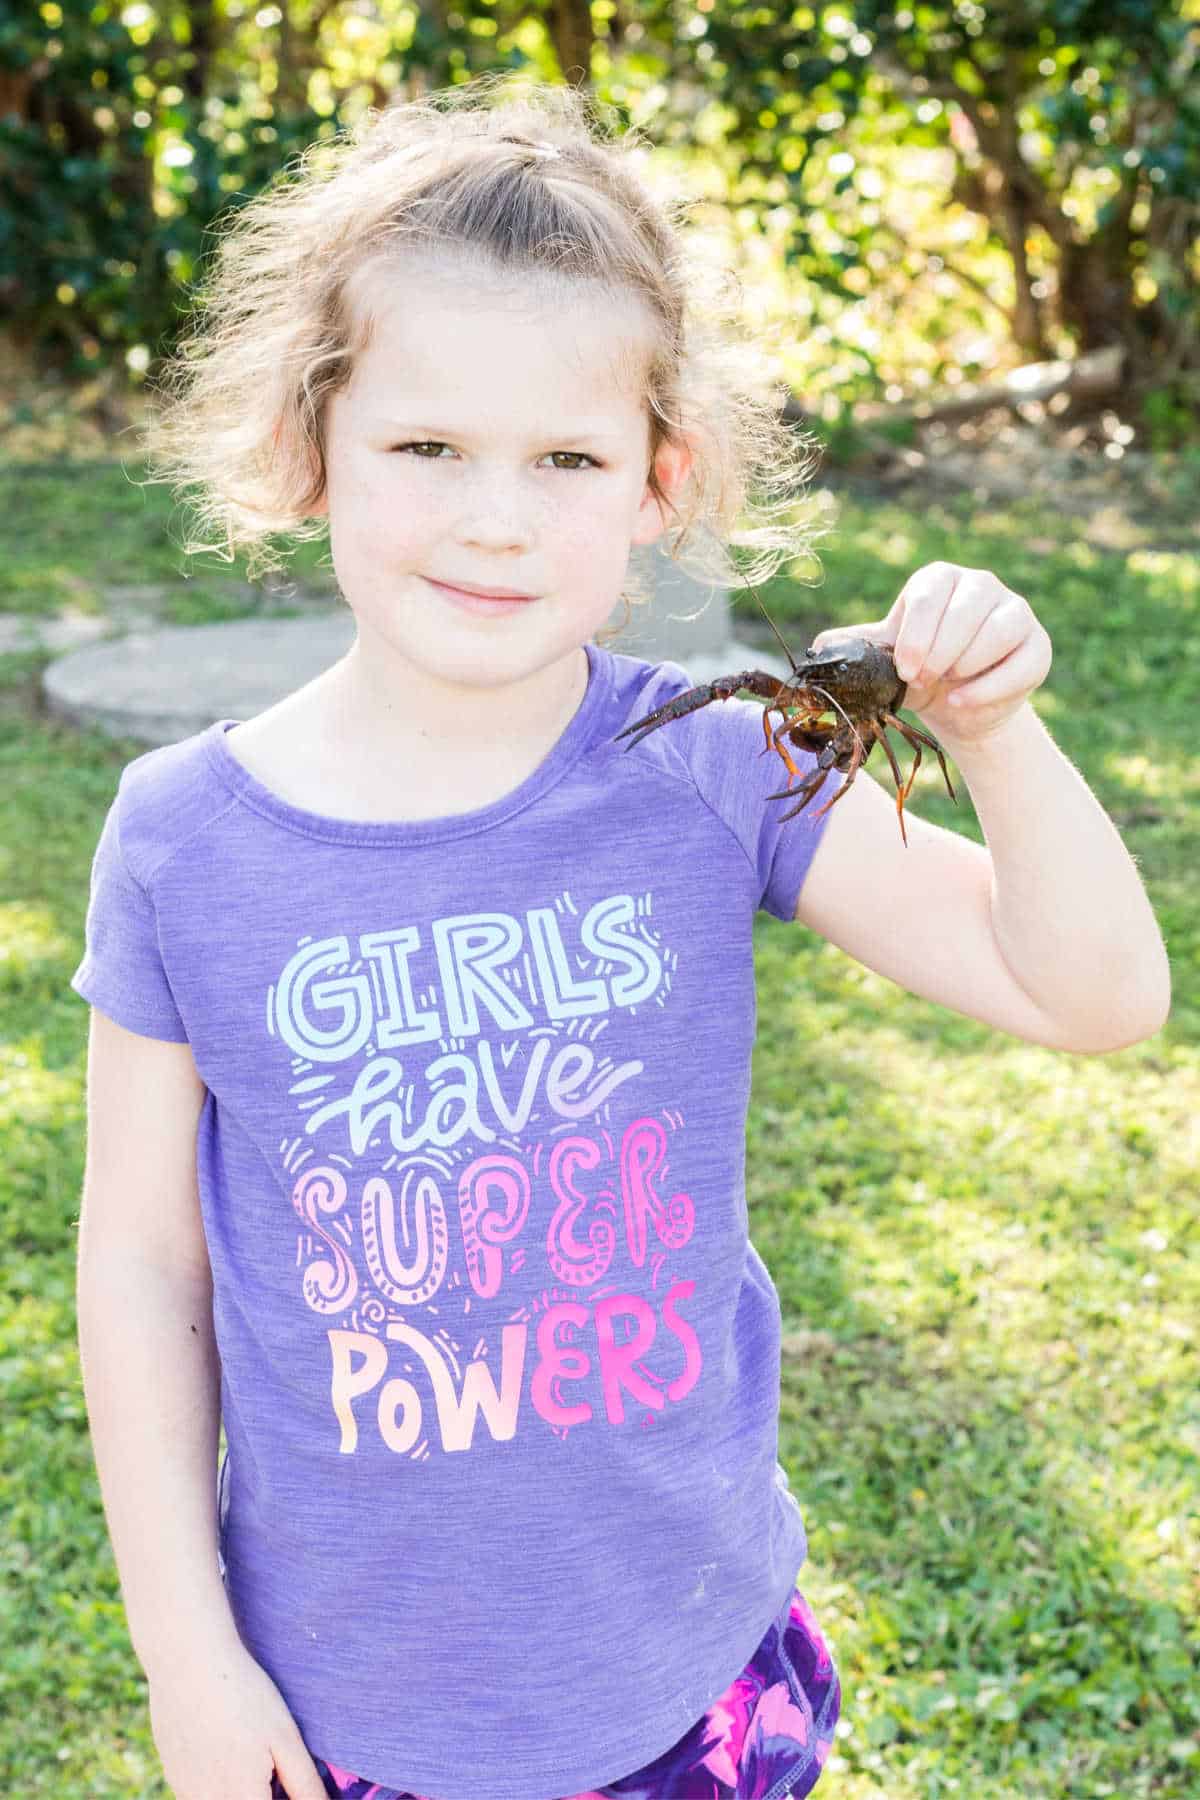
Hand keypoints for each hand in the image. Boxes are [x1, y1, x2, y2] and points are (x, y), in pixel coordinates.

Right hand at [147, 1637, 327, 1799]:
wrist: (188, 1659)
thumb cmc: (243, 1694)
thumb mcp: (285, 1737)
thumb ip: (305, 1785)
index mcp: (242, 1797)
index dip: (284, 1796)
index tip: (287, 1779)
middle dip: (264, 1792)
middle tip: (274, 1763)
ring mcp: (186, 1790)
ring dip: (242, 1789)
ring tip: (249, 1748)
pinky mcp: (173, 1775)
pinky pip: (201, 1792)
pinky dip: (219, 1781)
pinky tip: (225, 1743)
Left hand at [810, 561, 1051, 747]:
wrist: (957, 705)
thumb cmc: (918, 673)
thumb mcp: (884, 660)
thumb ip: (856, 648)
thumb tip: (819, 646)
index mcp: (938, 580)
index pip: (929, 593)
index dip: (915, 634)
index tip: (904, 670)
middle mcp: (981, 585)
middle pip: (967, 607)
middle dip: (940, 650)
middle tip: (922, 679)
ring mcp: (1015, 611)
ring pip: (999, 629)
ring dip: (967, 664)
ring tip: (946, 685)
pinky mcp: (1037, 646)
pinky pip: (1021, 663)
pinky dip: (989, 688)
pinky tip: (962, 702)